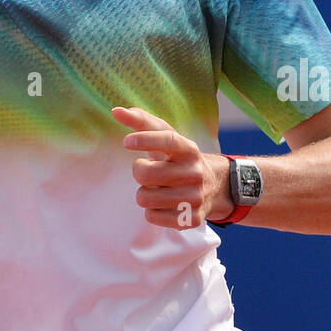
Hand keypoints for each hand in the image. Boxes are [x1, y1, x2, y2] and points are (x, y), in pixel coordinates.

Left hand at [111, 106, 232, 229]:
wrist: (214, 186)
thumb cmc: (178, 158)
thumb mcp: (166, 137)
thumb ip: (141, 122)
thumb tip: (116, 111)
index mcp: (188, 149)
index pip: (168, 140)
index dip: (146, 140)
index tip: (126, 142)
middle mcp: (195, 172)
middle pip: (146, 174)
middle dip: (138, 172)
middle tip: (147, 171)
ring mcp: (195, 197)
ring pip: (145, 199)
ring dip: (144, 193)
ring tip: (157, 188)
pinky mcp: (192, 219)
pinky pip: (152, 217)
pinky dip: (151, 211)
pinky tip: (163, 204)